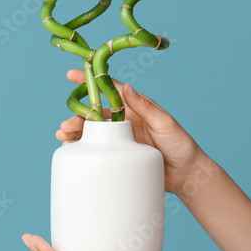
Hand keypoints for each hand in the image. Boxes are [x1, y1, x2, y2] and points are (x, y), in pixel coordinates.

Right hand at [55, 69, 204, 194]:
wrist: (187, 175)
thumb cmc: (181, 145)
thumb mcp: (164, 123)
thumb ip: (145, 106)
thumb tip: (128, 87)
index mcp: (134, 108)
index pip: (109, 90)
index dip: (90, 82)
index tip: (71, 74)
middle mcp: (123, 121)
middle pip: (93, 114)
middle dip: (76, 117)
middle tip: (65, 126)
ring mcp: (120, 139)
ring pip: (91, 132)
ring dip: (75, 133)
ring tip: (63, 138)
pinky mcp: (118, 156)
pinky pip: (96, 150)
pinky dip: (82, 149)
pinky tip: (71, 151)